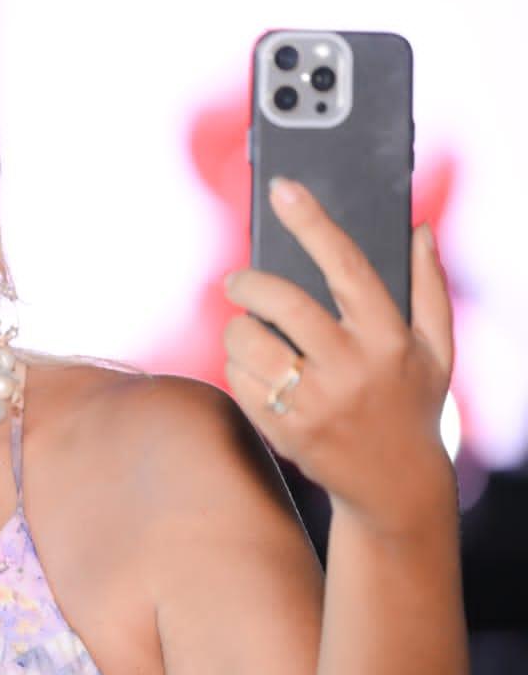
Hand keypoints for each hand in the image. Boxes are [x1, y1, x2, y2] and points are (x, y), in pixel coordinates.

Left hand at [222, 177, 454, 529]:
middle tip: (237, 282)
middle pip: (281, 302)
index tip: (283, 188)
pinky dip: (238, 369)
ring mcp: (317, 401)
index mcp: (390, 338)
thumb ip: (429, 288)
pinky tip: (258, 374)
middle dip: (247, 283)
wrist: (394, 487)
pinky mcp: (285, 429)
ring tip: (249, 333)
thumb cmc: (411, 404)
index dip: (312, 221)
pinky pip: (237, 380)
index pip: (346, 265)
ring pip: (247, 341)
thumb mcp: (437, 350)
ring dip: (237, 330)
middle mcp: (353, 367)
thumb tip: (419, 229)